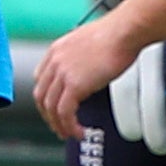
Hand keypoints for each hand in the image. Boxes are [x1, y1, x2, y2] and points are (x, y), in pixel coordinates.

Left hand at [32, 16, 136, 139]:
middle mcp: (55, 61)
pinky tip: (79, 131)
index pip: (41, 79)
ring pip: (51, 108)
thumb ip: (81, 56)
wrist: (125, 31)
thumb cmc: (117, 33)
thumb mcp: (88, 42)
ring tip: (69, 133)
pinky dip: (70, 125)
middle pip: (42, 96)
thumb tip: (87, 69)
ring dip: (59, 124)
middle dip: (48, 115)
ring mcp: (62, 73)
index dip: (46, 97)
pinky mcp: (74, 85)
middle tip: (58, 126)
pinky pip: (65, 113)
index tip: (53, 107)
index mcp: (56, 50)